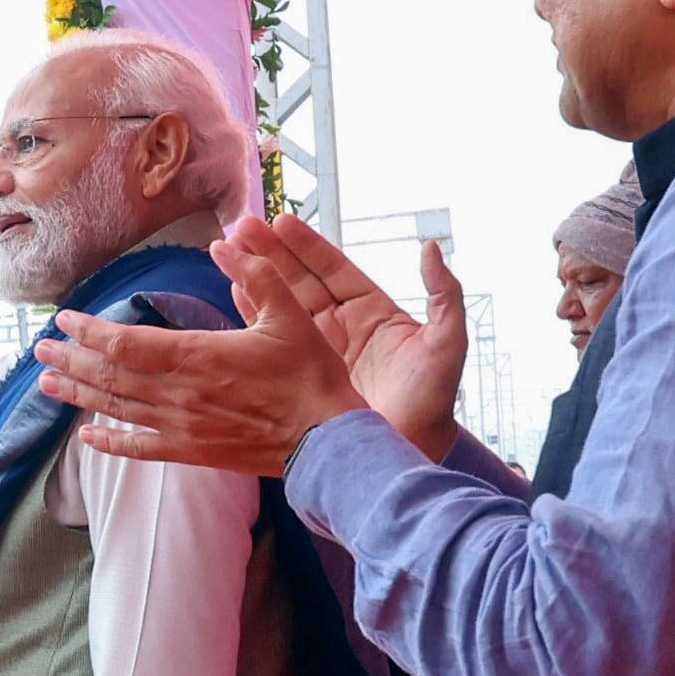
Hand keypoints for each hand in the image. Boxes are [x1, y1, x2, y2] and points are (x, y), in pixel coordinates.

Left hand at [28, 221, 373, 474]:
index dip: (89, 331)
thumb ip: (257, 275)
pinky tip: (85, 437)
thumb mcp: (291, 316)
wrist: (326, 442)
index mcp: (195, 356)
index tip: (63, 320)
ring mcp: (179, 426)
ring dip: (78, 394)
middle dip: (70, 360)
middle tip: (39, 350)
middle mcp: (177, 393)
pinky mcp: (190, 452)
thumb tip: (225, 242)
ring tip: (46, 383)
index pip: (124, 342)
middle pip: (109, 374)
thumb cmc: (310, 377)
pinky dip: (108, 442)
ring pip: (115, 408)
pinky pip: (138, 447)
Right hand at [211, 217, 465, 458]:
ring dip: (255, 277)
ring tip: (227, 251)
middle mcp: (341, 326)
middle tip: (241, 226)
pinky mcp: (299, 374)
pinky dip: (252, 314)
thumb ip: (444, 295)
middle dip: (271, 251)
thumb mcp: (447, 344)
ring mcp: (317, 350)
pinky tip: (232, 291)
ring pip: (281, 303)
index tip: (281, 221)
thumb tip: (430, 248)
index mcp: (373, 312)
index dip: (306, 245)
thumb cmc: (431, 403)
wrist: (401, 453)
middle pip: (300, 278)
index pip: (334, 269)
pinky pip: (272, 337)